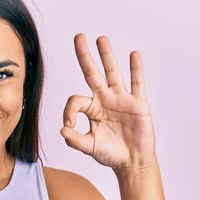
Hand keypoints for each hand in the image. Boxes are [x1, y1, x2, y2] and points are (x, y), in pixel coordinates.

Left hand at [60, 33, 157, 172]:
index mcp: (91, 109)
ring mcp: (121, 99)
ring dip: (107, 56)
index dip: (69, 111)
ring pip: (113, 73)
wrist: (132, 162)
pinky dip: (136, 69)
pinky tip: (134, 54)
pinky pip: (137, 83)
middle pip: (92, 73)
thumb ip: (75, 140)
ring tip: (101, 39)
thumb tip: (62, 130)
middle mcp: (104, 99)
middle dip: (85, 56)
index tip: (69, 125)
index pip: (76, 100)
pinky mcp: (138, 103)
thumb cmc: (110, 154)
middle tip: (78, 37)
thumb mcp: (89, 147)